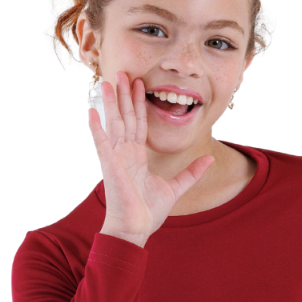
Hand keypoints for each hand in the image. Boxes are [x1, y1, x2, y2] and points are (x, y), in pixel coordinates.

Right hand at [89, 70, 214, 245]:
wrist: (136, 229)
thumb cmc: (148, 212)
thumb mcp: (176, 188)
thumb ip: (192, 173)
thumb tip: (210, 159)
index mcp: (138, 156)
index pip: (139, 124)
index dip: (139, 103)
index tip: (140, 83)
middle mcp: (125, 154)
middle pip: (126, 118)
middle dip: (125, 95)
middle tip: (123, 71)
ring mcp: (116, 158)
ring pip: (114, 124)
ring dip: (112, 103)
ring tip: (109, 81)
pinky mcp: (110, 166)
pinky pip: (102, 143)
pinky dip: (97, 128)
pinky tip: (92, 111)